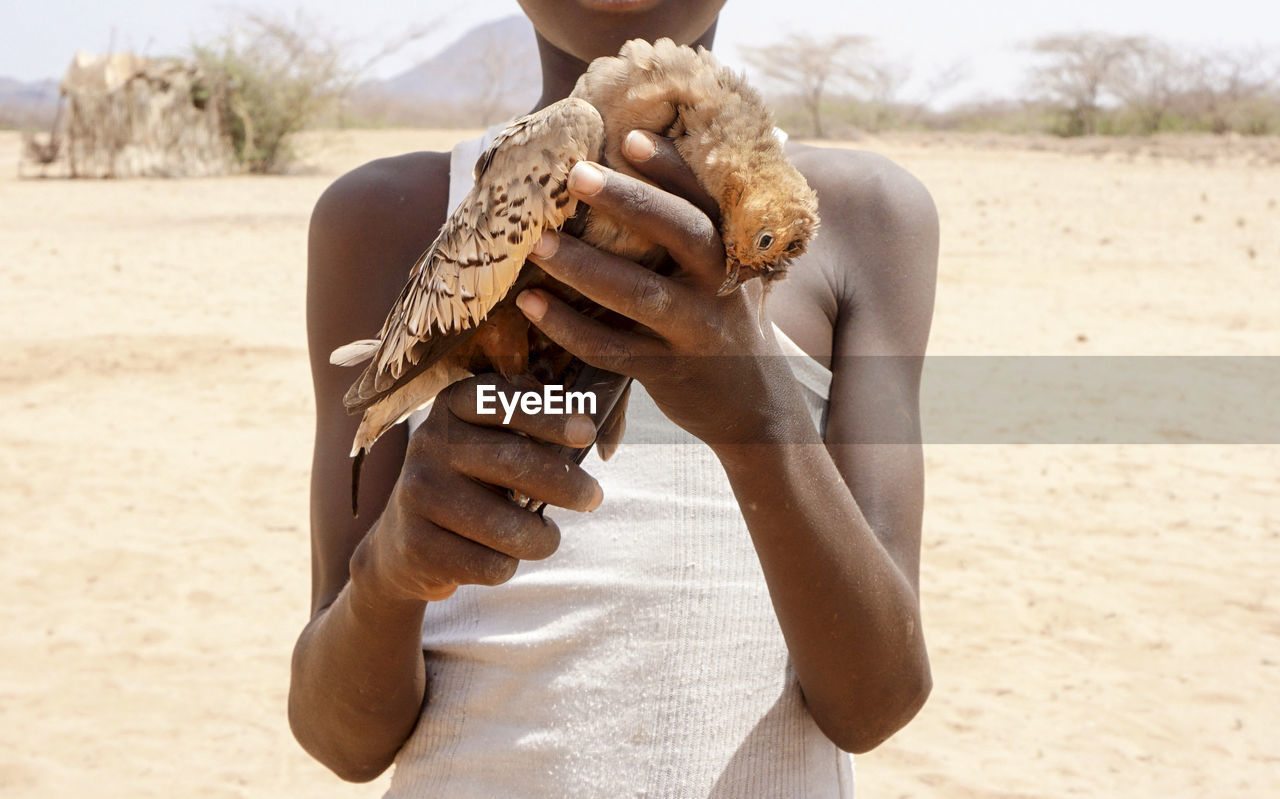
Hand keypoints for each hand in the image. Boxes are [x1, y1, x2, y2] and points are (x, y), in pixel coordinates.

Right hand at [353, 374, 602, 602]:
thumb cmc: (472, 483)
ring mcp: (418, 493)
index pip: (503, 402)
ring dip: (543, 539)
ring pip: (509, 526)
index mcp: (453, 407)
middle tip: (593, 498)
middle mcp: (429, 443)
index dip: (548, 415)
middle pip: (516, 463)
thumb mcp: (492, 443)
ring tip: (544, 537)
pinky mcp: (417, 544)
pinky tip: (499, 555)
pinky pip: (490, 565)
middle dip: (568, 485)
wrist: (403, 541)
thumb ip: (535, 430)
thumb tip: (599, 434)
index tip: (586, 432)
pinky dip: (508, 565)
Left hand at [518, 131, 806, 446]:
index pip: (704, 197)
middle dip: (629, 201)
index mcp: (731, 250)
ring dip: (584, 267)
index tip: (630, 135)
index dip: (671, 166)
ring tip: (537, 244)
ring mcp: (695, 330)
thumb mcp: (724, 273)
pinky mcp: (666, 372)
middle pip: (681, 233)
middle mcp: (719, 286)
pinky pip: (610, 347)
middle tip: (576, 173)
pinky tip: (531, 304)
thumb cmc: (722, 320)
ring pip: (639, 294)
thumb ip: (692, 231)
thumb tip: (636, 161)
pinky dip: (568, 326)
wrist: (755, 405)